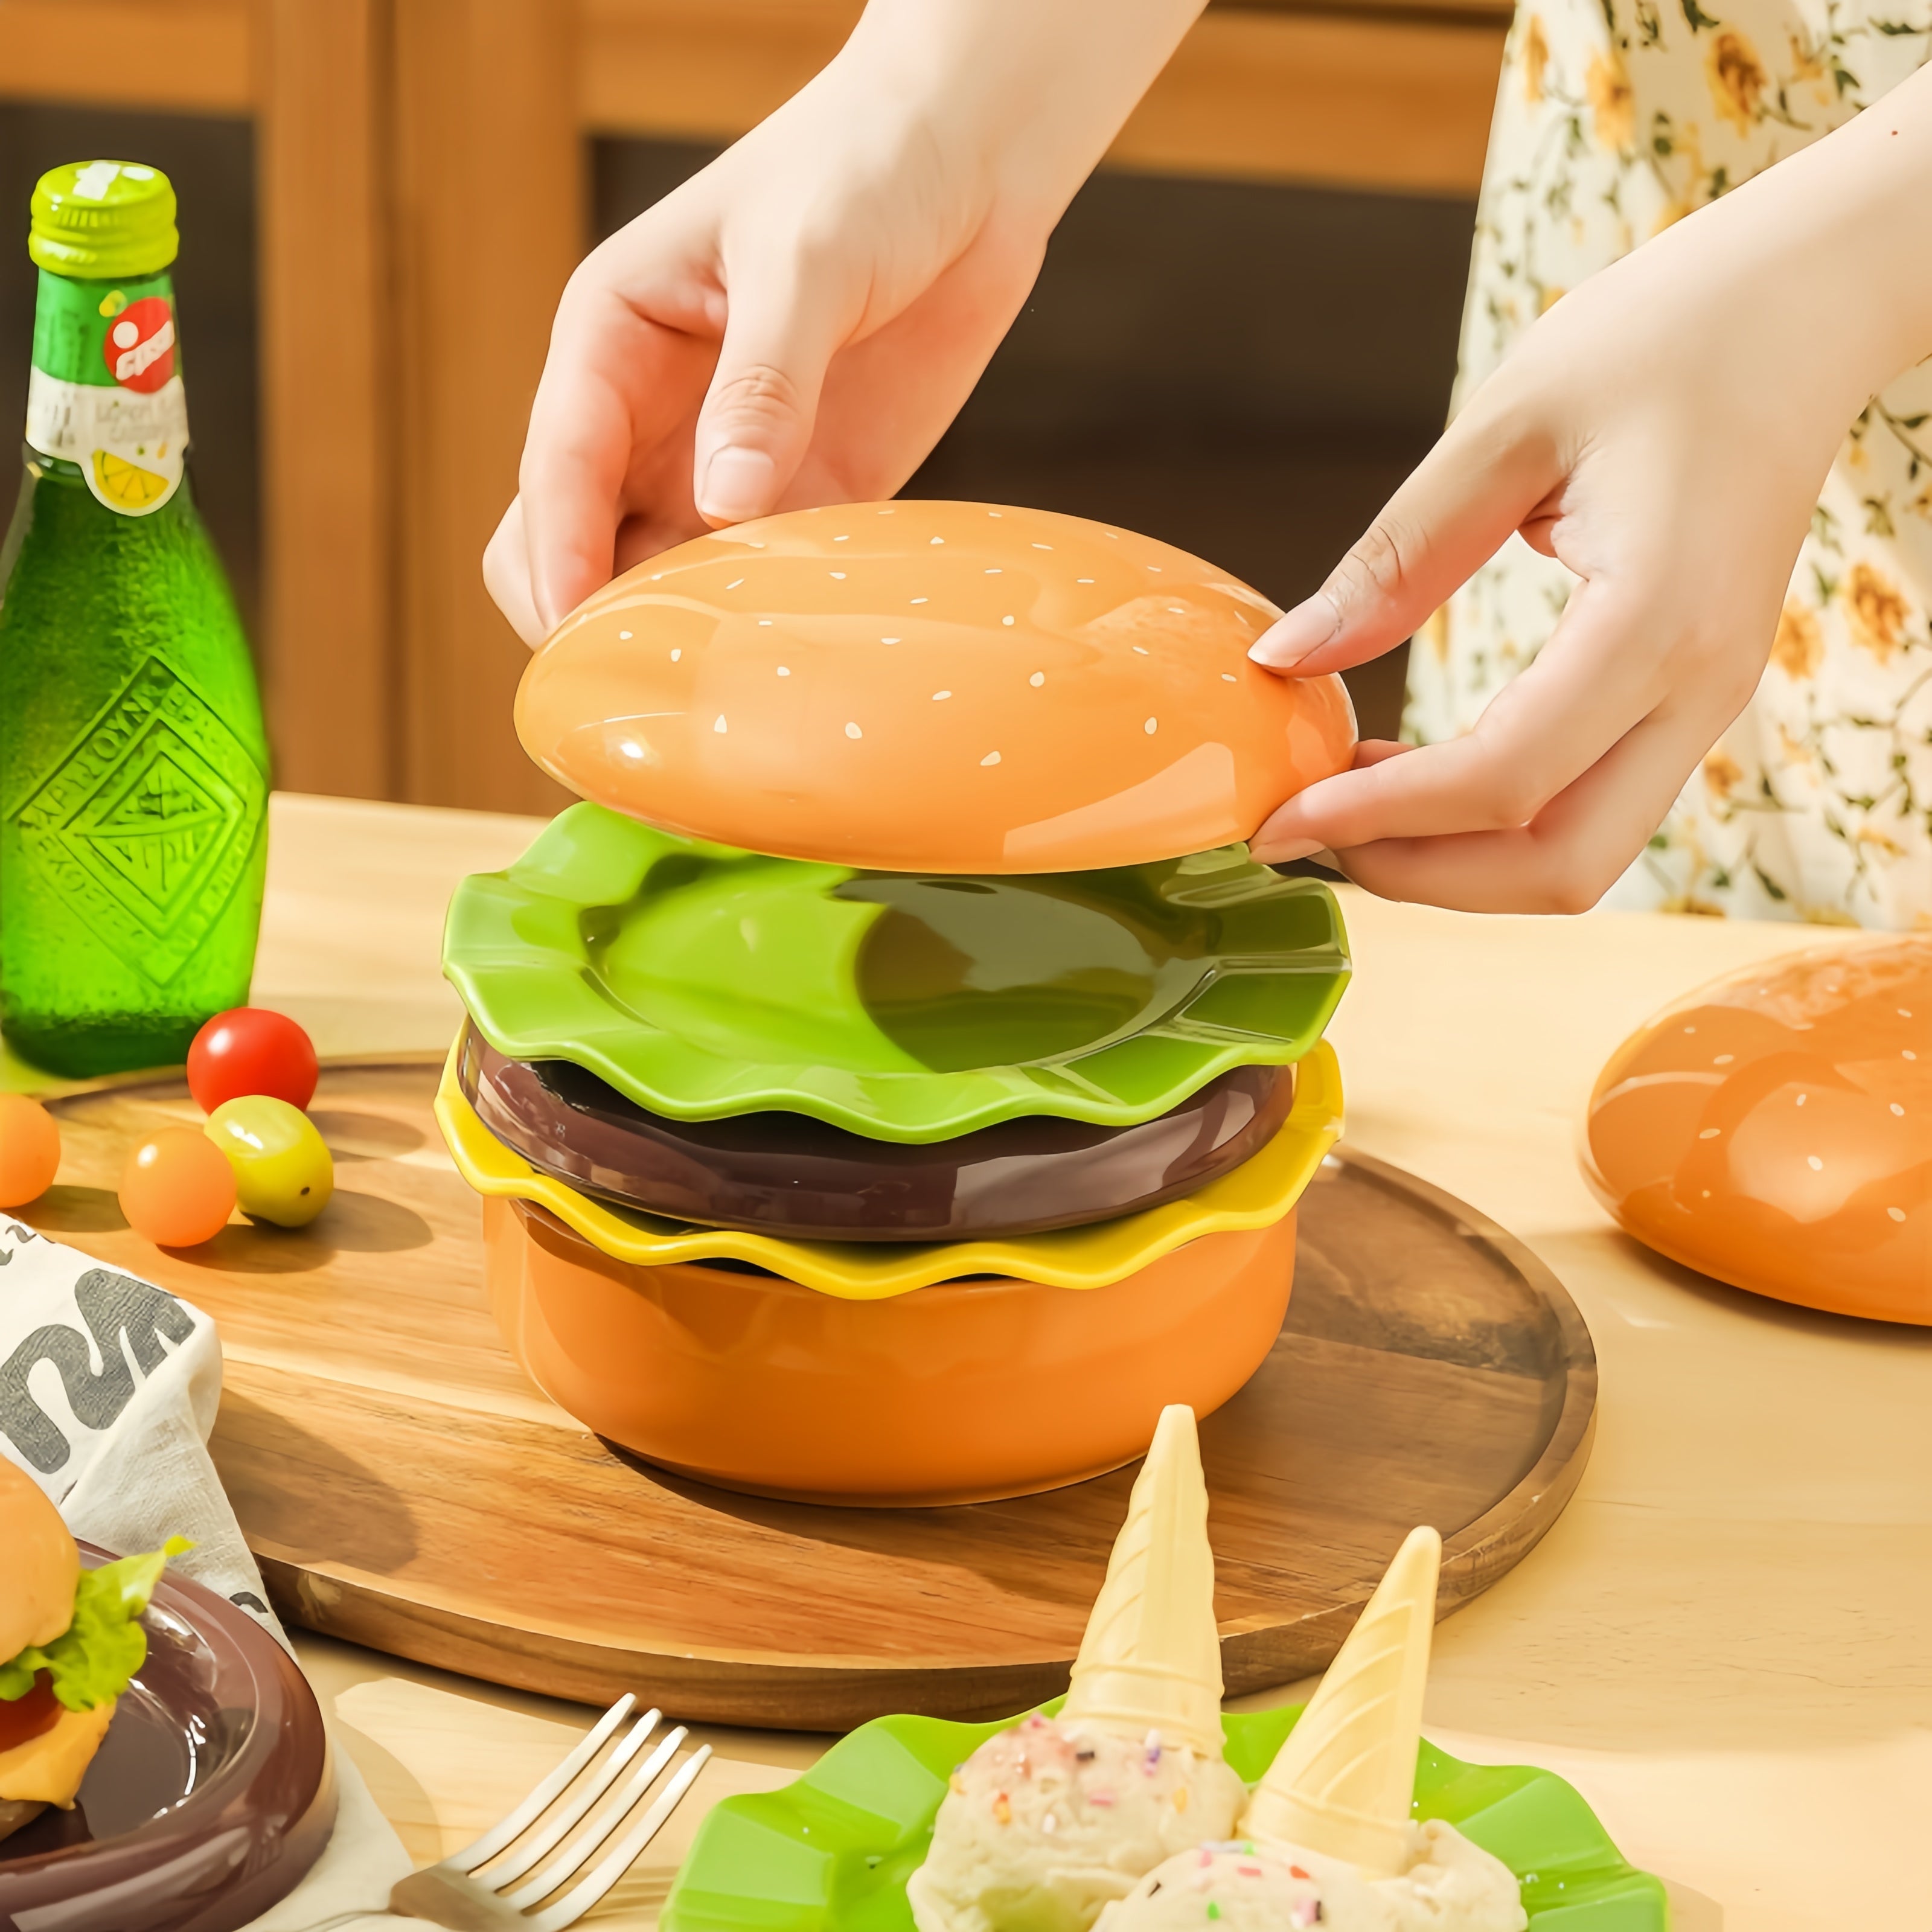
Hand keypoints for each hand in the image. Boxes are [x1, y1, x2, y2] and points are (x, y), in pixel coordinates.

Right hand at [485, 0, 1203, 643]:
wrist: (971, 165)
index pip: (555, 464)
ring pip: (662, 576)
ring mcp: (723, 462)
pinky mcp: (803, 493)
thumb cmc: (864, 171)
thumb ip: (765, 379)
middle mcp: (650, 414)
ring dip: (684, 629)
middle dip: (590, 609)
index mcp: (612, 338)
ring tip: (725, 684)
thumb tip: (726, 503)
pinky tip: (795, 655)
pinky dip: (766, 620)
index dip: (558, 555)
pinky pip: (761, 579)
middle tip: (646, 675)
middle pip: (575, 540)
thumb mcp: (807, 260)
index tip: (576, 633)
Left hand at [1245, 62, 1931, 912]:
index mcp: (1658, 619)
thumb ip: (1396, 558)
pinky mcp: (1689, 695)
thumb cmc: (1668, 334)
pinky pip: (1589, 805)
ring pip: (1578, 857)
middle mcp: (1700, 686)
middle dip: (1419, 875)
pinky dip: (1492, 820)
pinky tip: (1407, 774)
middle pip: (1556, 866)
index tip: (1277, 820)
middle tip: (1303, 832)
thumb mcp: (1506, 426)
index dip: (1378, 820)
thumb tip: (1285, 659)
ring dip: (1454, 861)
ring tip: (1343, 805)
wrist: (1808, 304)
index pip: (1504, 780)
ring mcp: (1706, 701)